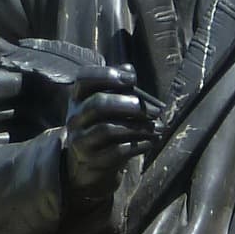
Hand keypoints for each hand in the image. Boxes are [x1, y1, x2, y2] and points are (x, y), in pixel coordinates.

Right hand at [61, 68, 159, 204]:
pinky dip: (138, 145)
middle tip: (155, 110)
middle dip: (129, 105)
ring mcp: (81, 140)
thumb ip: (118, 86)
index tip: (133, 79)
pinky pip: (116, 151)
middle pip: (98, 105)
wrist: (90, 163)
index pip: (84, 78)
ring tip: (159, 127)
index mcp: (78, 97)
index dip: (108, 75)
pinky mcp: (93, 160)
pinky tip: (152, 141)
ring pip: (107, 129)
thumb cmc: (105, 123)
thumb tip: (129, 70)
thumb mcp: (107, 102)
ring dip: (138, 127)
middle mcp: (76, 117)